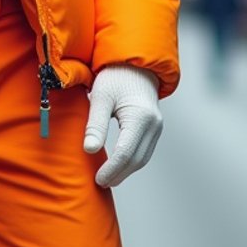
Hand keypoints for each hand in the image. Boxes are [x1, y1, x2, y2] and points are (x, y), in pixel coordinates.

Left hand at [83, 65, 162, 187]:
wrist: (135, 64)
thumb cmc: (115, 77)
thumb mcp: (101, 97)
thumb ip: (95, 124)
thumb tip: (90, 150)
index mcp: (140, 117)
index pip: (126, 152)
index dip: (111, 169)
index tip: (98, 179)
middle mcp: (154, 124)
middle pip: (137, 160)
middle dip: (119, 174)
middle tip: (100, 182)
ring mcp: (157, 127)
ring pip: (143, 158)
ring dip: (126, 171)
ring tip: (107, 178)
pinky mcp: (155, 128)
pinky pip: (144, 151)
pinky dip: (132, 161)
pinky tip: (118, 165)